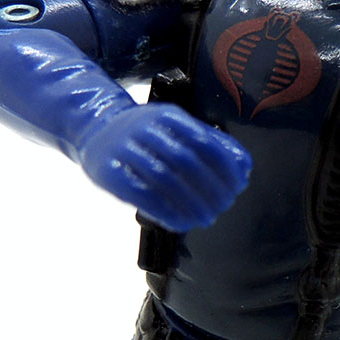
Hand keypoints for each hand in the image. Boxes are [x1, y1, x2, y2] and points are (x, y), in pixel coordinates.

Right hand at [77, 104, 251, 230]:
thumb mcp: (176, 127)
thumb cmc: (145, 134)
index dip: (225, 167)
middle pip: (186, 161)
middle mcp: (145, 128)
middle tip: (224, 206)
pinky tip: (181, 223)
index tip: (238, 187)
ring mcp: (124, 149)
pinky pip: (142, 194)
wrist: (95, 129)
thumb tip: (244, 167)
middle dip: (211, 188)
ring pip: (164, 178)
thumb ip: (210, 143)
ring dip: (191, 203)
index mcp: (168, 116)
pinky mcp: (109, 171)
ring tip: (207, 218)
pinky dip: (166, 212)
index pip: (204, 142)